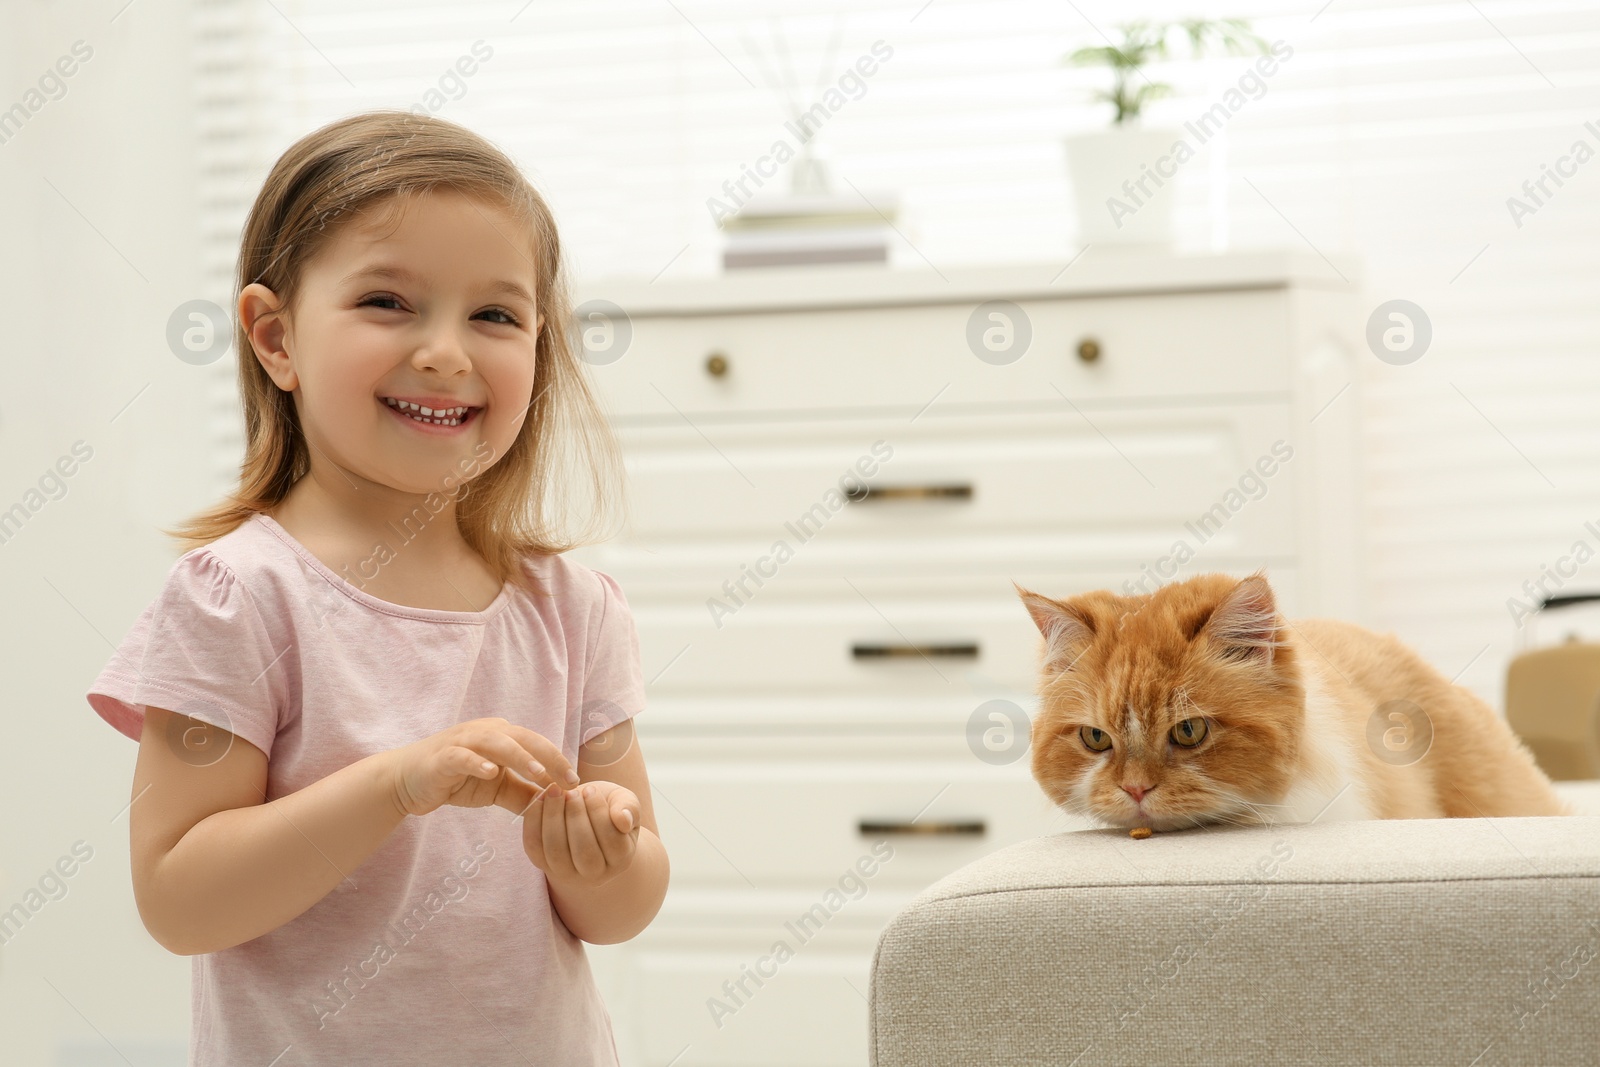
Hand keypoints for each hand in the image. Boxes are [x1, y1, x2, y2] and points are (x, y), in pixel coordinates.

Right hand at [386, 716, 579, 817]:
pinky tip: (490, 772)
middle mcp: (486, 732)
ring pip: (497, 742)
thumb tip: (556, 805)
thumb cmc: (457, 781)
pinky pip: (462, 756)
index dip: (558, 761)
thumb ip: (524, 793)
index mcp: (503, 736)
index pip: (537, 745)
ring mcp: (463, 741)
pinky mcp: (442, 756)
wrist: (408, 781)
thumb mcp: (497, 789)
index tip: (576, 783)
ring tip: (539, 772)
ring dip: (520, 756)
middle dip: (548, 757)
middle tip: (567, 780)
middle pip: (524, 738)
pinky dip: (477, 762)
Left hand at [521, 780, 641, 888]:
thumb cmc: (608, 807)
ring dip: (553, 818)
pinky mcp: (543, 866)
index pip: (613, 842)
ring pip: (557, 852)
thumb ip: (629, 808)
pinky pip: (534, 848)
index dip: (600, 815)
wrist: (586, 816)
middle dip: (575, 818)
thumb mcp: (624, 802)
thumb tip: (623, 819)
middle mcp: (596, 875)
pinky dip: (532, 822)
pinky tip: (538, 799)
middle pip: (585, 852)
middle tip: (570, 792)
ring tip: (554, 791)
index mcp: (621, 860)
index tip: (590, 789)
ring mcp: (567, 875)